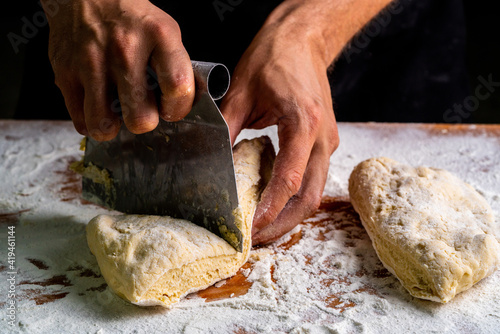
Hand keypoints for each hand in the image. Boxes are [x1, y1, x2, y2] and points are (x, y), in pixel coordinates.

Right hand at [41, 0, 194, 139]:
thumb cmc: (130, 19)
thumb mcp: (165, 32)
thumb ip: (176, 67)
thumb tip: (186, 105)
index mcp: (158, 36)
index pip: (177, 88)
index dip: (177, 108)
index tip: (171, 108)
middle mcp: (124, 48)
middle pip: (140, 117)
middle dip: (144, 121)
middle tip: (142, 109)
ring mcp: (91, 61)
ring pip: (104, 125)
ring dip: (113, 127)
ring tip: (116, 113)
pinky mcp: (65, 72)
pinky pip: (81, 120)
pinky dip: (91, 121)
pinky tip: (98, 106)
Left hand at [221, 9, 338, 244]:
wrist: (303, 40)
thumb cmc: (274, 58)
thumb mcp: (241, 91)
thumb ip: (227, 129)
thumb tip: (213, 162)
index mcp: (303, 122)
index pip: (290, 179)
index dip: (271, 208)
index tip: (251, 228)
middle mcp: (322, 137)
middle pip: (310, 196)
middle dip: (283, 223)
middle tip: (255, 238)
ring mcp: (328, 140)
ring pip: (315, 192)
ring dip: (291, 214)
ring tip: (263, 227)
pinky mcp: (325, 141)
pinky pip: (313, 178)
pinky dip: (295, 196)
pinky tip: (272, 201)